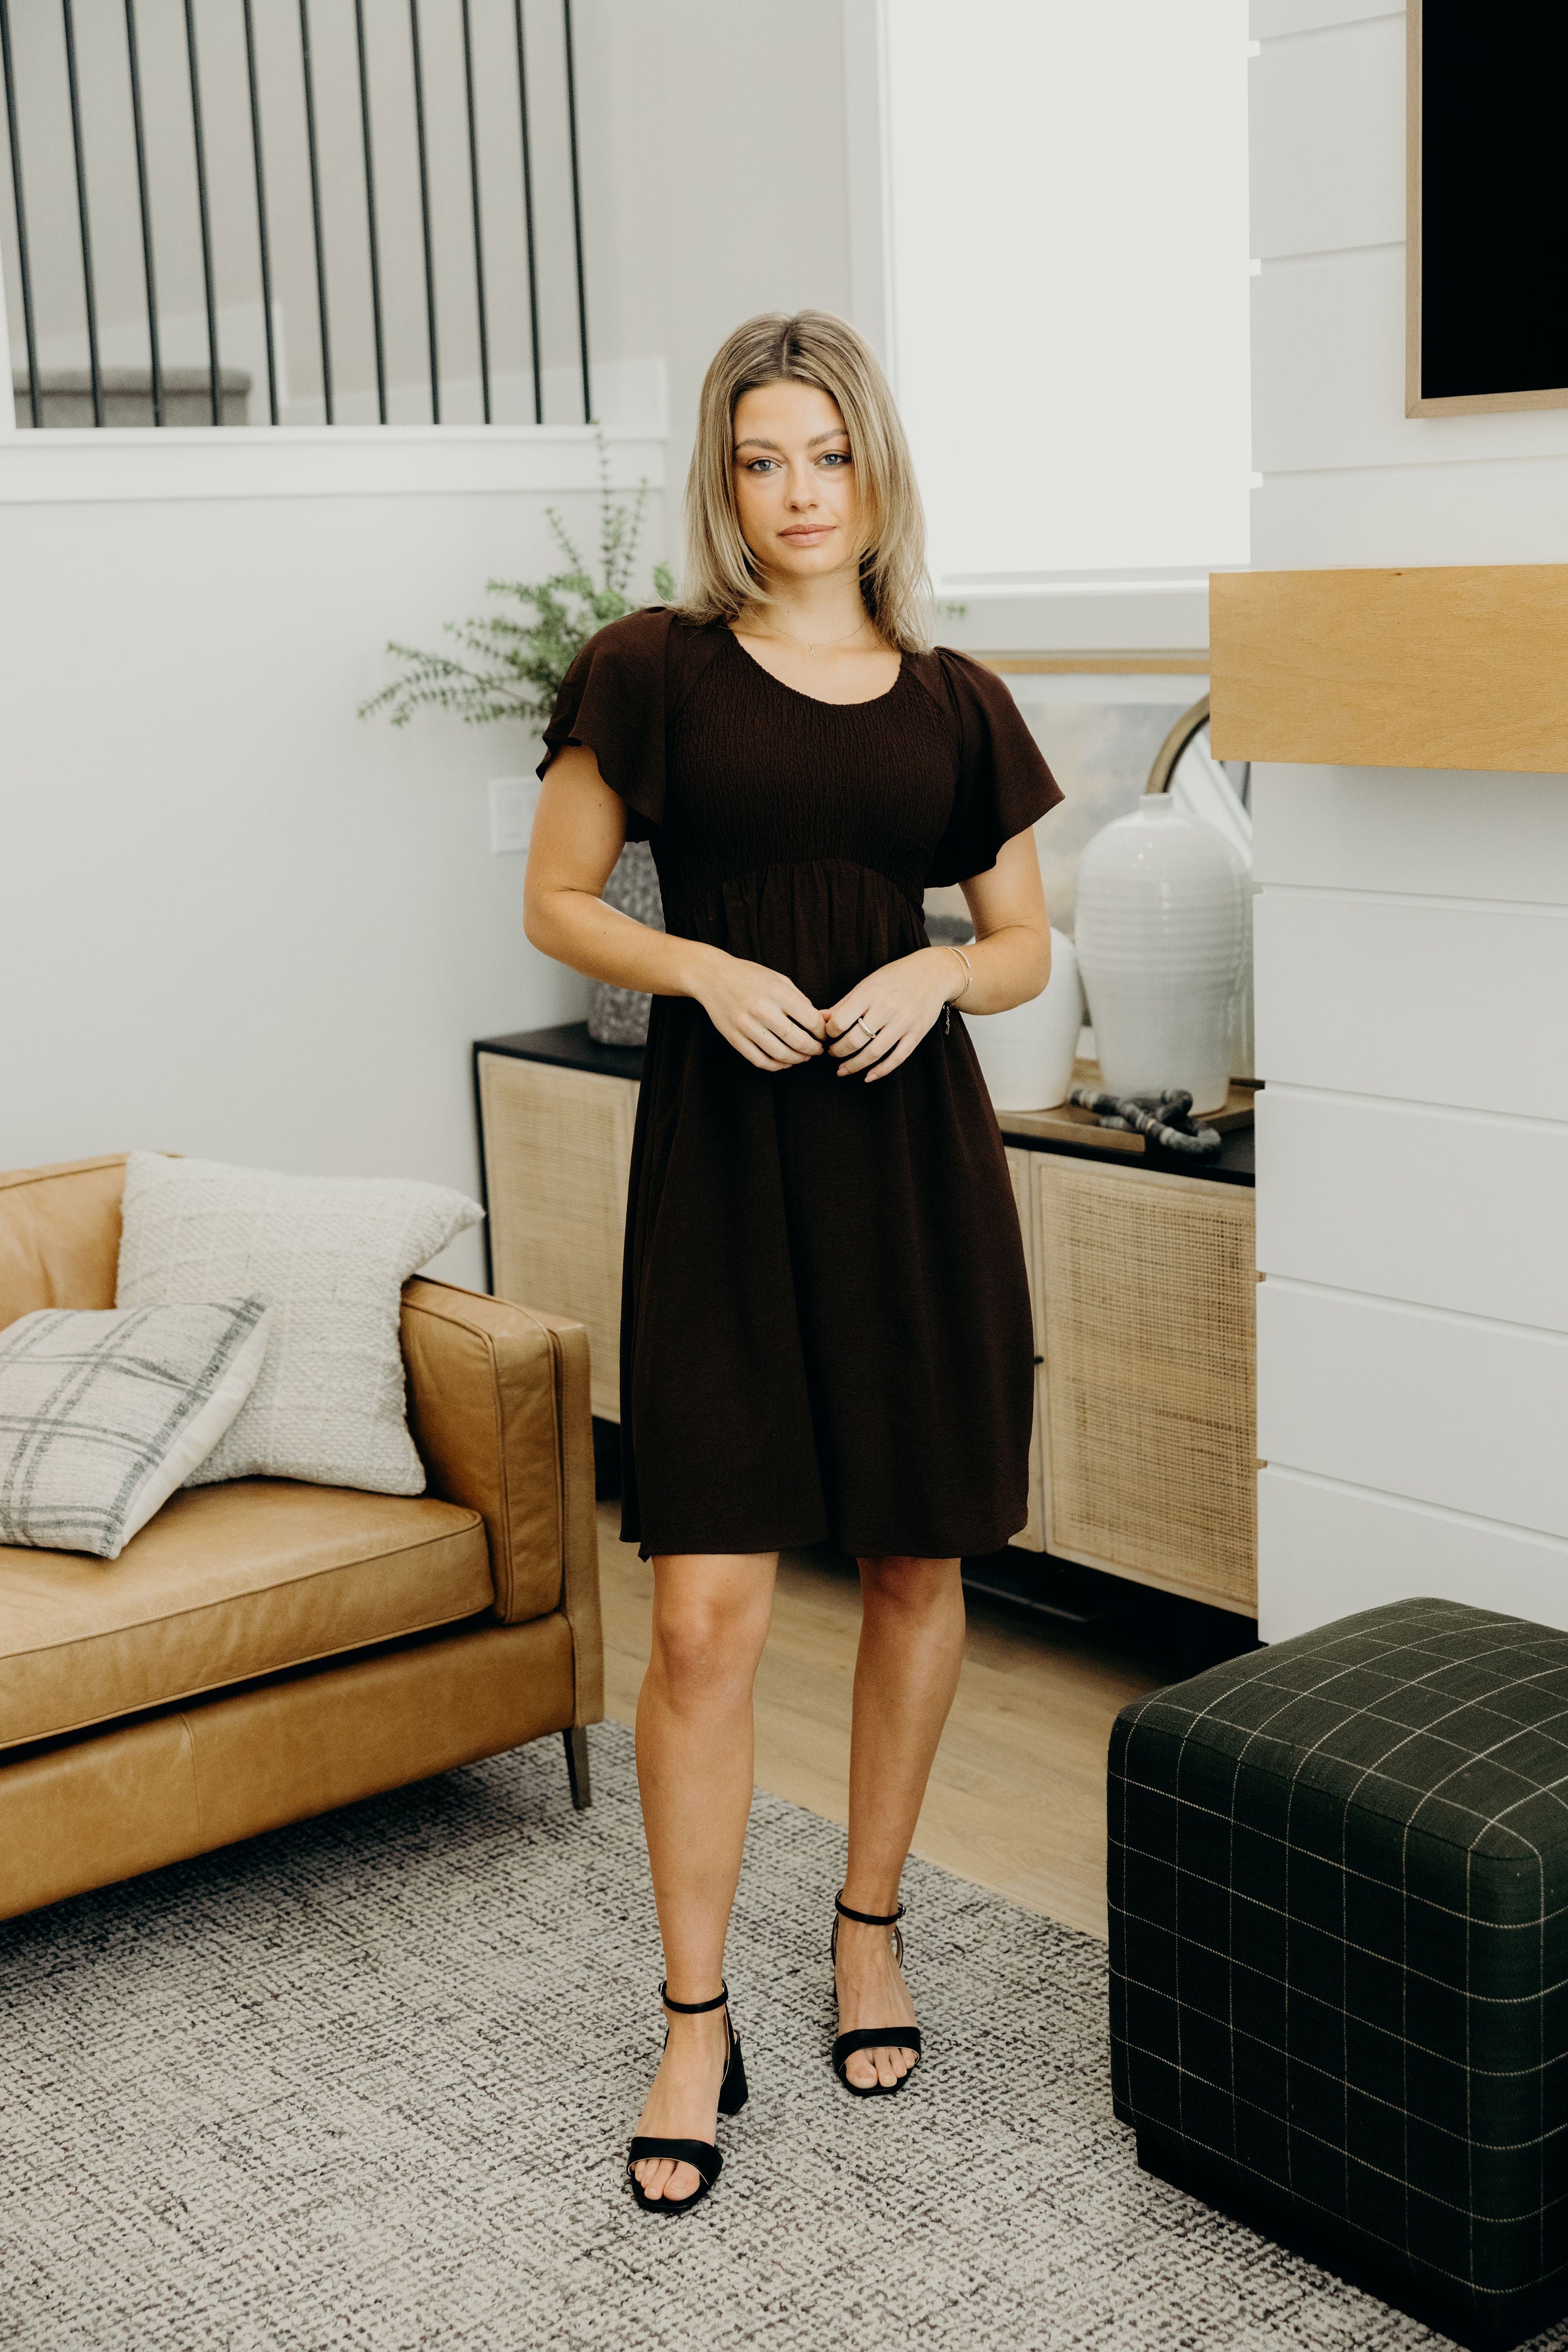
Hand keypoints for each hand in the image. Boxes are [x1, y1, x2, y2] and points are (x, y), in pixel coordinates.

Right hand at [690, 947, 828, 1071]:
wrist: (712, 976)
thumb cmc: (749, 976)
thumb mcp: (779, 979)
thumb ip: (801, 1000)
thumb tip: (823, 1020)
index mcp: (777, 992)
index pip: (811, 1020)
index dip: (822, 1032)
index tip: (824, 1034)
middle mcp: (762, 1009)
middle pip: (798, 1040)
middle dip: (814, 1049)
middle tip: (818, 1050)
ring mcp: (746, 1026)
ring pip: (780, 1054)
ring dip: (797, 1060)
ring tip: (804, 1057)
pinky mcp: (734, 1038)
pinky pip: (760, 1060)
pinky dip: (776, 1066)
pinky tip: (784, 1062)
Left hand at [822, 947, 957, 1081]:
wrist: (933, 973)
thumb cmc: (895, 977)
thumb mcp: (866, 984)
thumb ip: (844, 1004)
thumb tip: (820, 1019)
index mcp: (869, 993)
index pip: (840, 1021)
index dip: (829, 1033)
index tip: (828, 1034)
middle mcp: (886, 1008)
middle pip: (854, 1040)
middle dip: (838, 1051)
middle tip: (832, 1053)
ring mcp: (903, 1023)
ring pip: (873, 1053)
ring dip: (854, 1065)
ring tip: (842, 1069)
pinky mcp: (917, 1034)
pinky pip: (897, 1059)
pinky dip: (880, 1071)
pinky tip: (867, 1076)